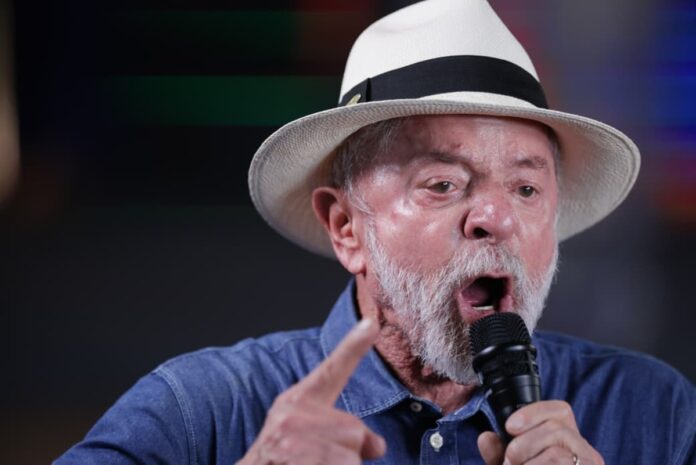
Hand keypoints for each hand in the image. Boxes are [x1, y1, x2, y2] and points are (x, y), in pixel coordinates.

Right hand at [237, 318, 385, 464]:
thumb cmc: (277, 460)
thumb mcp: (303, 437)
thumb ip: (338, 431)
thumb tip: (377, 445)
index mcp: (297, 403)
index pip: (330, 370)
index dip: (354, 346)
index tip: (372, 323)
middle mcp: (294, 417)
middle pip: (354, 433)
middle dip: (346, 455)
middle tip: (314, 462)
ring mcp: (294, 441)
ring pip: (352, 460)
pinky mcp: (299, 460)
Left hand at [477, 401, 603, 464]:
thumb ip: (498, 455)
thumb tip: (486, 438)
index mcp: (568, 441)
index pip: (560, 410)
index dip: (533, 412)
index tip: (509, 426)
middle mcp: (586, 453)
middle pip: (555, 429)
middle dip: (523, 445)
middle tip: (509, 463)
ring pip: (557, 454)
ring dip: (528, 464)